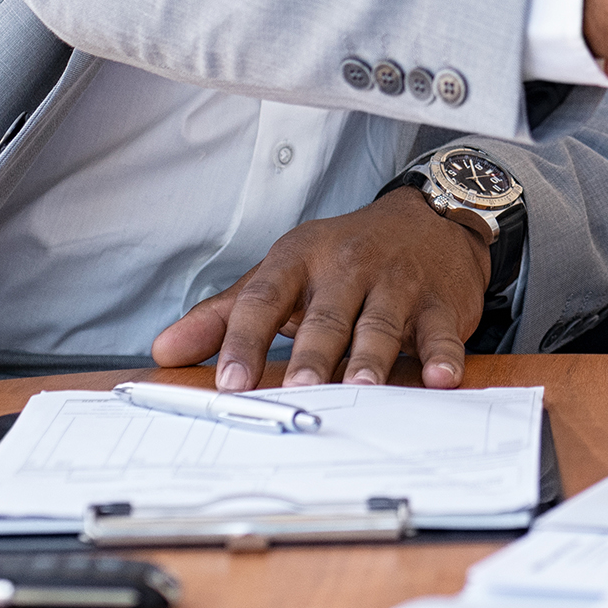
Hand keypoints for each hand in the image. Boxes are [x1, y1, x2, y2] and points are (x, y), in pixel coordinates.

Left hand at [148, 186, 488, 392]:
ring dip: (371, 355)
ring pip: (381, 322)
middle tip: (299, 388)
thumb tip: (165, 351)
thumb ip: (225, 316)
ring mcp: (397, 282)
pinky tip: (440, 376)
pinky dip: (443, 353)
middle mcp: (348, 267)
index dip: (244, 340)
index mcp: (299, 260)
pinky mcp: (440, 302)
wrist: (427, 219)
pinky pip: (440, 330)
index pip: (264, 299)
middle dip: (313, 353)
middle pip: (326, 315)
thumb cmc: (343, 259)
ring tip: (360, 386)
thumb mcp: (282, 275)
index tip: (229, 382)